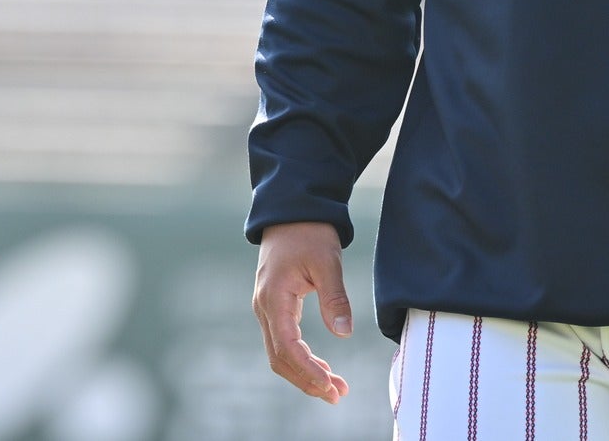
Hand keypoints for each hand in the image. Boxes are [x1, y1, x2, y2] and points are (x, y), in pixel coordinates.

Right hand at [252, 221, 352, 402]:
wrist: (291, 212)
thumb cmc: (309, 234)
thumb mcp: (327, 261)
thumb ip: (335, 297)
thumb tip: (344, 333)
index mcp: (274, 297)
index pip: (286, 347)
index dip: (307, 370)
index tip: (331, 385)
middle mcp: (264, 307)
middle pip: (279, 358)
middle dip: (307, 380)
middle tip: (338, 395)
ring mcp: (266, 308)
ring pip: (279, 354)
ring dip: (305, 373)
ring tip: (336, 388)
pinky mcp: (274, 307)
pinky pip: (283, 342)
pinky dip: (302, 359)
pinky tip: (324, 368)